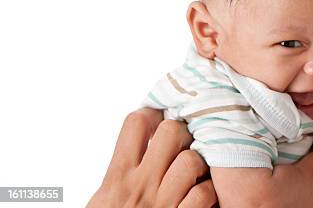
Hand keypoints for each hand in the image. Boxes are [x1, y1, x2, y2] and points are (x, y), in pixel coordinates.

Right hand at [87, 108, 217, 207]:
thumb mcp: (104, 201)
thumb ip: (121, 172)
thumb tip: (140, 143)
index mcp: (117, 177)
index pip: (136, 123)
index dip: (151, 115)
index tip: (158, 121)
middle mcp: (141, 186)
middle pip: (172, 131)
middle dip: (182, 133)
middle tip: (183, 145)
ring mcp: (163, 204)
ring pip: (192, 159)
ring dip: (199, 164)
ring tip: (195, 173)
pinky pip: (205, 194)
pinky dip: (208, 194)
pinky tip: (202, 198)